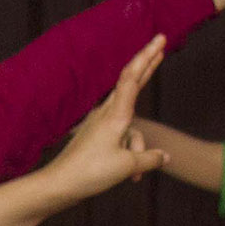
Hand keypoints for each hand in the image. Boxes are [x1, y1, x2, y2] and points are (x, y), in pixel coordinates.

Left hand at [45, 36, 169, 201]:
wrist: (59, 185)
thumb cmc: (90, 173)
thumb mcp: (127, 166)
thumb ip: (149, 159)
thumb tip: (164, 157)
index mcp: (115, 115)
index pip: (133, 77)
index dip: (147, 57)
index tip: (159, 39)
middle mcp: (107, 114)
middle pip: (131, 82)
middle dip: (148, 64)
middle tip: (160, 42)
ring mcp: (101, 124)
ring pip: (131, 126)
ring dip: (139, 149)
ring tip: (134, 177)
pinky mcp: (97, 137)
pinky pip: (122, 139)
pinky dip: (130, 154)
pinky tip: (131, 177)